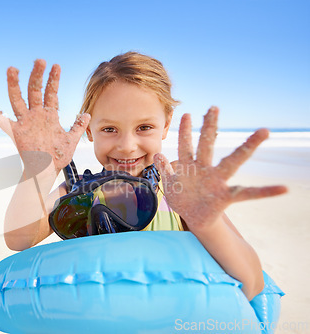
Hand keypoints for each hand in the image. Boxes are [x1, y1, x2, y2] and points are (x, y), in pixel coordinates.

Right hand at [0, 59, 90, 174]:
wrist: (47, 171)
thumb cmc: (58, 156)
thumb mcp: (71, 139)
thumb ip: (78, 126)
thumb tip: (87, 114)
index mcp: (49, 115)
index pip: (51, 93)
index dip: (53, 80)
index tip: (56, 66)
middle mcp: (36, 115)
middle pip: (35, 90)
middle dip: (37, 75)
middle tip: (39, 60)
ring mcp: (25, 122)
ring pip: (18, 99)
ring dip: (15, 84)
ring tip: (13, 69)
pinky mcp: (16, 132)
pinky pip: (1, 121)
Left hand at [154, 106, 287, 230]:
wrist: (195, 219)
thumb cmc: (185, 199)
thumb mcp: (172, 185)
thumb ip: (166, 169)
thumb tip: (157, 155)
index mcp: (192, 167)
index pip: (188, 145)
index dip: (187, 131)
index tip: (187, 113)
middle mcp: (206, 169)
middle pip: (208, 145)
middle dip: (210, 127)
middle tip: (213, 107)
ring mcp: (218, 182)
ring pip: (233, 162)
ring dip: (248, 146)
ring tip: (264, 131)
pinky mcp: (227, 197)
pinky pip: (249, 194)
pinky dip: (267, 191)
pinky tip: (284, 188)